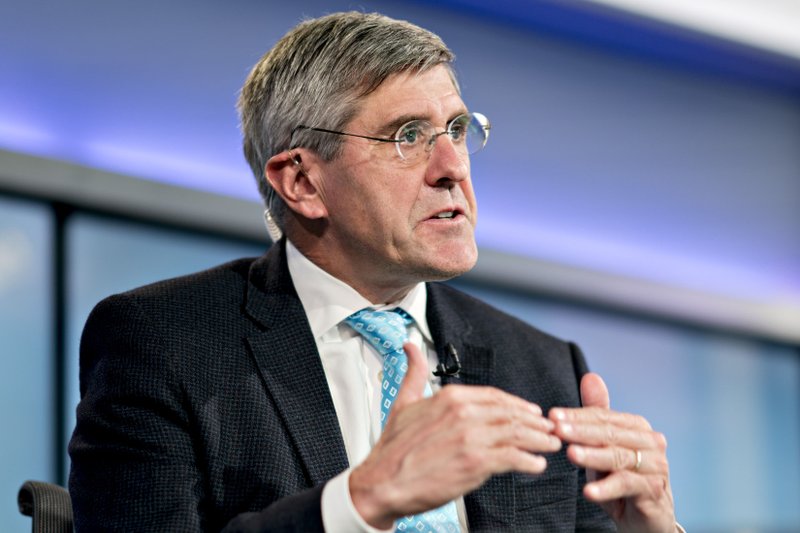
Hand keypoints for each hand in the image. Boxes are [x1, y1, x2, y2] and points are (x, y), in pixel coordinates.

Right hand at [350, 342, 560, 528]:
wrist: (382, 482)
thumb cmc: (392, 448)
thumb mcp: (403, 402)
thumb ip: (414, 373)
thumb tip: (410, 348)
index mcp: (450, 397)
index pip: (495, 396)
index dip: (517, 404)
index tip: (530, 412)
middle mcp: (463, 413)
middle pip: (511, 414)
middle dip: (534, 422)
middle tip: (548, 429)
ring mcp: (471, 437)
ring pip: (517, 433)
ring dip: (539, 440)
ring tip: (550, 445)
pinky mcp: (475, 462)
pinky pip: (513, 458)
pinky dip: (529, 461)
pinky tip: (536, 465)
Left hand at [550, 373, 675, 532]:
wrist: (643, 516)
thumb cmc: (621, 476)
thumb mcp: (604, 446)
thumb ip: (597, 414)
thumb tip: (590, 377)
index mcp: (636, 427)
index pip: (603, 417)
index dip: (577, 416)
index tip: (552, 416)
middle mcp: (650, 442)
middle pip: (610, 433)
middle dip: (580, 431)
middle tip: (557, 430)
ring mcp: (656, 466)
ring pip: (618, 457)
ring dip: (592, 456)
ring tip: (570, 454)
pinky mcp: (655, 490)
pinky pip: (627, 485)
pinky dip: (606, 488)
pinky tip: (588, 491)